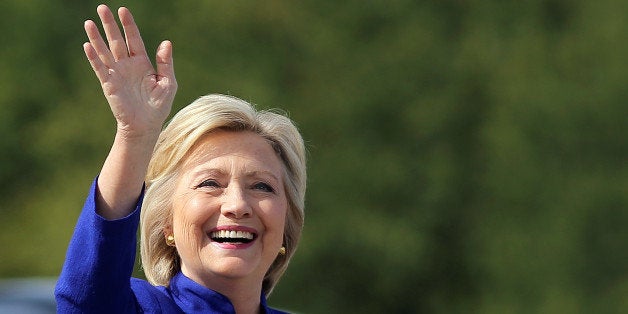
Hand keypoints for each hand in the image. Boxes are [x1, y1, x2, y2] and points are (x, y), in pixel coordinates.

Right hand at [83, 5, 176, 138]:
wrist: (146, 125)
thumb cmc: (158, 105)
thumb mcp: (168, 82)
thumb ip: (166, 63)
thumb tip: (166, 43)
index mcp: (142, 62)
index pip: (133, 39)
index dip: (128, 25)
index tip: (123, 10)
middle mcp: (127, 65)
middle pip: (116, 40)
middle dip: (109, 24)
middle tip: (102, 7)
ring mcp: (116, 73)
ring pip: (105, 51)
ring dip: (96, 37)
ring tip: (89, 22)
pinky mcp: (108, 84)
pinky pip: (100, 68)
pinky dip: (94, 57)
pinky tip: (88, 46)